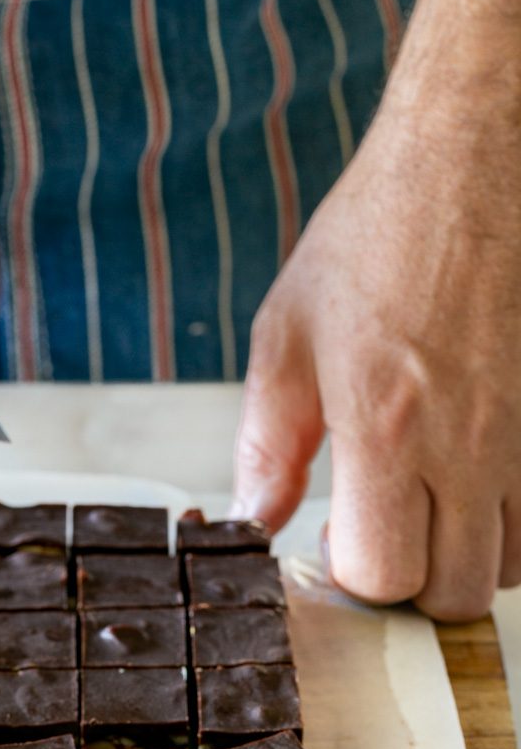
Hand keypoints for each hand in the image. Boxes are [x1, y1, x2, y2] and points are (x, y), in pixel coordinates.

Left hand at [231, 18, 520, 622]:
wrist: (475, 157)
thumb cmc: (375, 236)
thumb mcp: (287, 336)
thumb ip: (266, 443)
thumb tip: (253, 519)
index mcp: (385, 426)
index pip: (384, 576)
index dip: (354, 578)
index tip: (335, 543)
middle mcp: (468, 443)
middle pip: (454, 590)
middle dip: (410, 582)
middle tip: (383, 533)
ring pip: (513, 565)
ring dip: (465, 554)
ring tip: (427, 506)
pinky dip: (510, 520)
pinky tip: (473, 479)